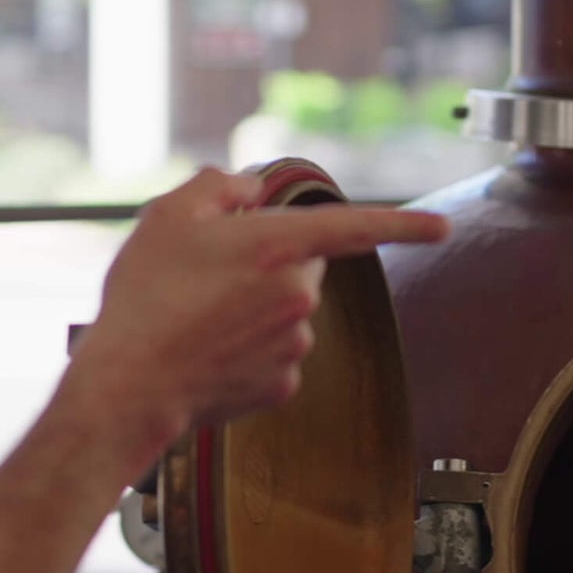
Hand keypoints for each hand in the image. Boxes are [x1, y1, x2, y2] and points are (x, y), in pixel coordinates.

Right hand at [62, 168, 447, 470]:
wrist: (130, 384)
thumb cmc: (146, 296)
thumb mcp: (167, 215)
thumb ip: (218, 186)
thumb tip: (248, 190)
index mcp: (278, 245)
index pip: (357, 225)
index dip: (405, 223)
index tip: (442, 228)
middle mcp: (299, 295)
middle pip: (303, 266)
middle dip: (268, 263)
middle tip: (206, 274)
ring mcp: (295, 345)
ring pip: (288, 312)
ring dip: (255, 308)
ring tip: (195, 319)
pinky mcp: (281, 386)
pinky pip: (274, 355)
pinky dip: (247, 350)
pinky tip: (206, 352)